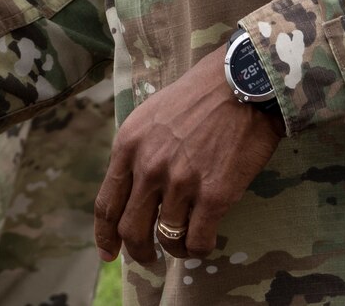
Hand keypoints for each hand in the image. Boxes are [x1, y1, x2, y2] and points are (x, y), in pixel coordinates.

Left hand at [92, 43, 281, 263]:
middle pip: (130, 228)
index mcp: (128, 146)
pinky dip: (197, 250)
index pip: (106, 204)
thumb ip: (135, 152)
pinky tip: (202, 244)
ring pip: (166, 238)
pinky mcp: (214, 194)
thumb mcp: (149, 117)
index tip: (107, 253)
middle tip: (147, 259)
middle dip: (137, 251)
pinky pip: (198, 240)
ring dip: (172, 250)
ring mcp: (181, 182)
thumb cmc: (196, 98)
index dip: (105, 235)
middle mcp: (149, 166)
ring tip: (181, 247)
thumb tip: (129, 188)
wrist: (240, 85)